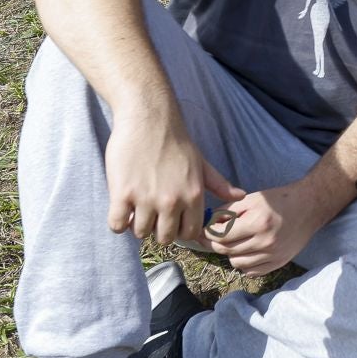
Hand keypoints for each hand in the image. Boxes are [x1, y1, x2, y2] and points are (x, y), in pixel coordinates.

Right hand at [105, 109, 245, 244]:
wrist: (149, 119)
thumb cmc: (176, 141)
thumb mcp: (201, 163)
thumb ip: (219, 184)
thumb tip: (240, 196)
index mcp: (193, 196)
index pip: (189, 233)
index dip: (180, 230)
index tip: (171, 222)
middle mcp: (171, 202)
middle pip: (165, 238)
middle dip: (158, 230)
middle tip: (152, 215)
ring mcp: (146, 199)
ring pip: (140, 233)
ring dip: (137, 225)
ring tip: (136, 208)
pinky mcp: (122, 195)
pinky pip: (116, 225)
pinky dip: (118, 221)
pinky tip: (121, 208)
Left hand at [204, 181, 324, 276]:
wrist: (309, 207)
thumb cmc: (279, 200)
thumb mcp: (252, 198)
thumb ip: (228, 211)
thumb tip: (209, 224)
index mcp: (258, 222)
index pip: (221, 236)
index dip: (209, 232)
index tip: (207, 229)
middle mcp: (266, 241)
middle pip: (227, 250)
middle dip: (216, 243)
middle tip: (216, 236)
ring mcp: (273, 255)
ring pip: (236, 263)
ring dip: (230, 253)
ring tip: (235, 242)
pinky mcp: (279, 263)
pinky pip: (251, 271)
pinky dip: (244, 263)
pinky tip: (247, 251)